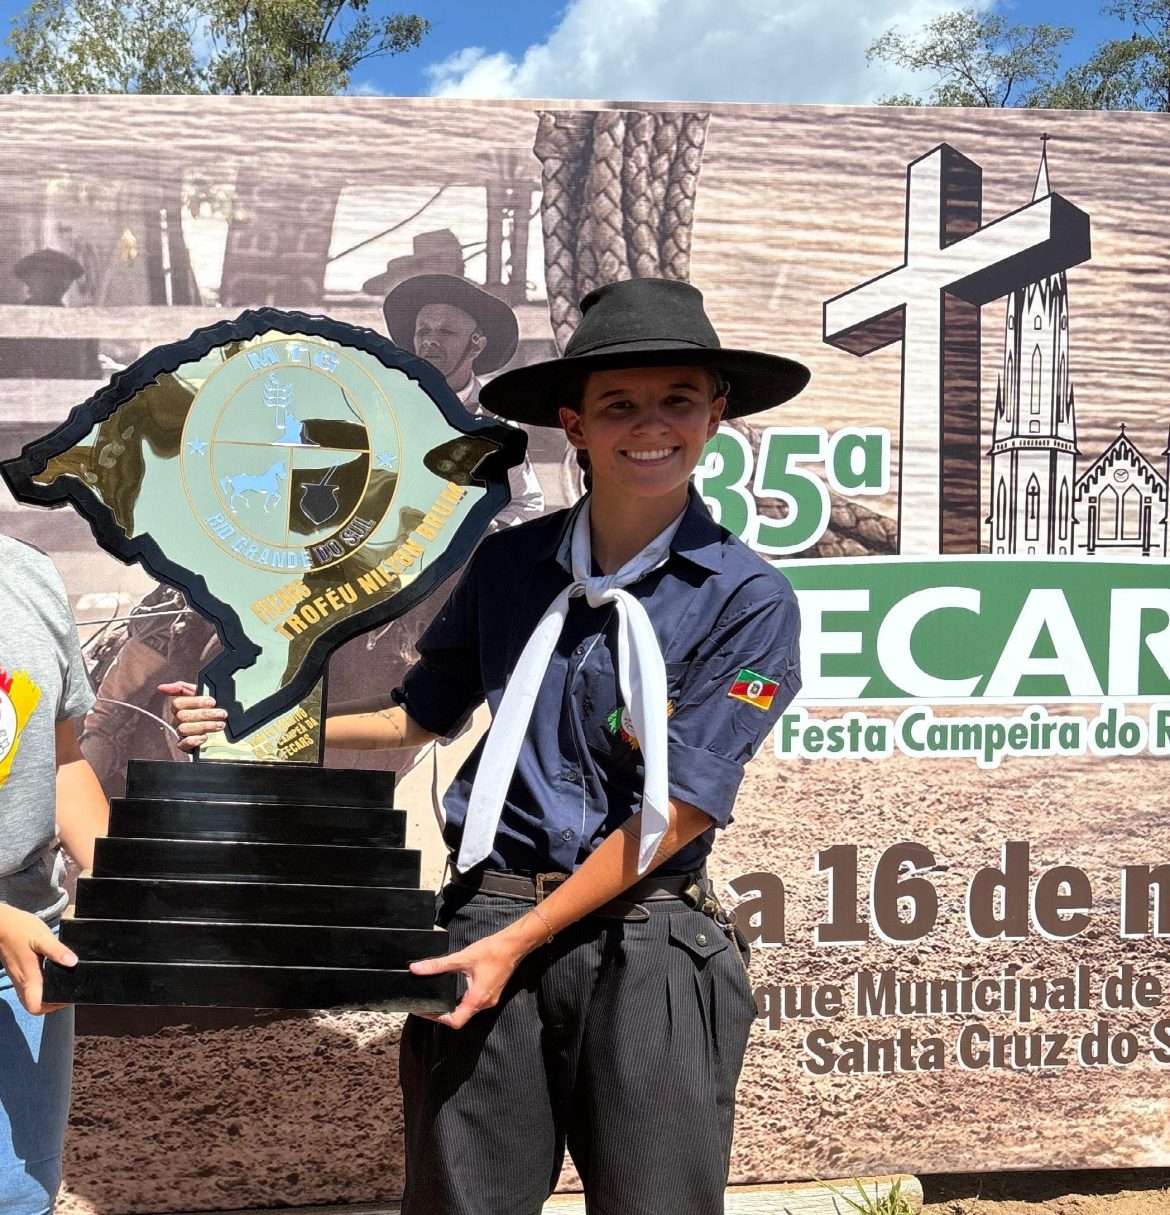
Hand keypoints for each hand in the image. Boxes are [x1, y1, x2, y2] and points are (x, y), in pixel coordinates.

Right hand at [0, 903, 76, 1014]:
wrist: (1, 925)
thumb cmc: (20, 929)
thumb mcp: (42, 937)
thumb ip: (57, 950)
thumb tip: (73, 962)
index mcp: (28, 977)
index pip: (36, 1006)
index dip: (52, 1007)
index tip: (67, 996)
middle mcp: (21, 981)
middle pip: (34, 1005)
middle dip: (52, 1003)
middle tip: (67, 990)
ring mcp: (18, 977)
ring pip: (31, 996)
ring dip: (46, 995)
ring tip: (62, 983)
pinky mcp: (18, 971)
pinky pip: (28, 986)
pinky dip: (40, 986)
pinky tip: (51, 974)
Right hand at [157, 681, 226, 751]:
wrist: (221, 730)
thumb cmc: (207, 708)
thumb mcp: (199, 694)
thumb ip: (182, 688)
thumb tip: (161, 687)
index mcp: (180, 708)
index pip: (178, 703)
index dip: (195, 702)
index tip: (212, 701)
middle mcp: (178, 720)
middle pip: (183, 716)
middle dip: (205, 714)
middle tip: (221, 713)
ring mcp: (181, 733)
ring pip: (184, 729)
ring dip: (204, 726)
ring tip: (220, 724)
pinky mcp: (185, 746)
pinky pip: (183, 744)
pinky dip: (195, 740)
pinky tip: (205, 736)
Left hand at [410, 921, 535, 1029]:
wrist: (514, 945)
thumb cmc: (492, 951)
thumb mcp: (462, 958)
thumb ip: (439, 965)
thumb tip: (417, 969)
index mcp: (477, 999)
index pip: (455, 1021)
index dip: (437, 1018)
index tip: (424, 1011)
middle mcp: (484, 1003)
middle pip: (460, 1018)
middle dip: (442, 1014)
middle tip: (427, 1006)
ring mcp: (489, 999)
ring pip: (467, 1011)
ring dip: (452, 1008)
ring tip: (437, 1000)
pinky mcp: (491, 993)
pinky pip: (474, 1004)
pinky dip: (461, 1002)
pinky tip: (454, 992)